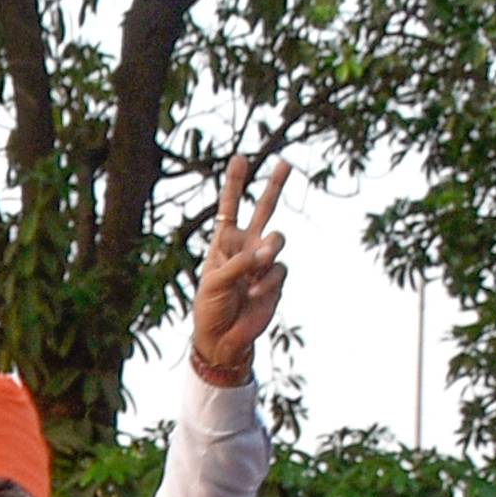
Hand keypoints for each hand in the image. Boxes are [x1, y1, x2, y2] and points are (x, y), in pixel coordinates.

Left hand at [185, 151, 290, 387]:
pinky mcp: (276, 279)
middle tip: (285, 163)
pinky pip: (279, 269)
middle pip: (264, 209)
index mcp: (224, 242)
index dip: (234, 183)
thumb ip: (238, 264)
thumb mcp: (214, 282)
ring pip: (278, 238)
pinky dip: (268, 280)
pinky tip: (255, 293)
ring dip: (270, 248)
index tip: (240, 158)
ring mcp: (263, 262)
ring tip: (260, 262)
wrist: (223, 338)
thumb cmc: (210, 308)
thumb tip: (266, 254)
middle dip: (274, 186)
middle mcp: (246, 246)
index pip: (229, 208)